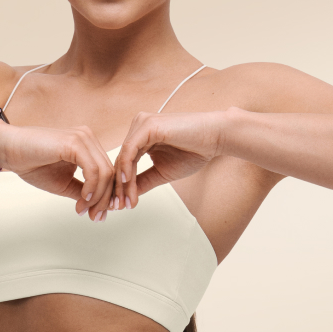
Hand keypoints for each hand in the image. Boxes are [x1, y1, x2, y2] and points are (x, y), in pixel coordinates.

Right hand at [0, 122, 118, 219]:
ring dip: (98, 197)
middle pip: (110, 173)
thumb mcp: (63, 183)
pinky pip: (93, 170)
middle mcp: (88, 138)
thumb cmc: (32, 163)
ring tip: (85, 210)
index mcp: (88, 146)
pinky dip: (92, 188)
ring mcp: (83, 138)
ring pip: (105, 173)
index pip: (108, 172)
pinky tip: (83, 200)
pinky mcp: (75, 142)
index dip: (107, 195)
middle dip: (105, 199)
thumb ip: (81, 191)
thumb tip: (97, 206)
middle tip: (96, 217)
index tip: (100, 214)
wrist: (9, 150)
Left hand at [109, 109, 227, 210]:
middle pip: (120, 161)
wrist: (215, 138)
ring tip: (124, 201)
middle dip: (118, 187)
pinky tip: (126, 182)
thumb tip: (127, 196)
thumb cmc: (194, 151)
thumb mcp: (162, 172)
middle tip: (116, 207)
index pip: (124, 163)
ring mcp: (142, 124)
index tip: (120, 205)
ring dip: (122, 182)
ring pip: (123, 157)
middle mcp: (138, 127)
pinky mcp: (148, 125)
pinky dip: (126, 167)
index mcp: (141, 137)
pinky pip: (130, 149)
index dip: (120, 186)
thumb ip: (143, 181)